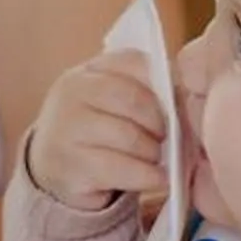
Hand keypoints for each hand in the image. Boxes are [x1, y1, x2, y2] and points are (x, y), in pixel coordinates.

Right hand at [27, 48, 168, 213]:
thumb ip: (141, 91)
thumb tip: (187, 97)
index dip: (162, 83)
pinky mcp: (72, 167)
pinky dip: (149, 175)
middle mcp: (71, 94)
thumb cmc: (95, 132)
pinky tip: (157, 178)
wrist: (53, 169)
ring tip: (157, 158)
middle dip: (159, 121)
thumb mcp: (109, 103)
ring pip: (129, 136)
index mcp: (87, 72)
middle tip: (167, 136)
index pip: (133, 62)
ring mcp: (66, 130)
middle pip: (131, 99)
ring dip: (153, 151)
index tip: (173, 103)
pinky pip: (123, 169)